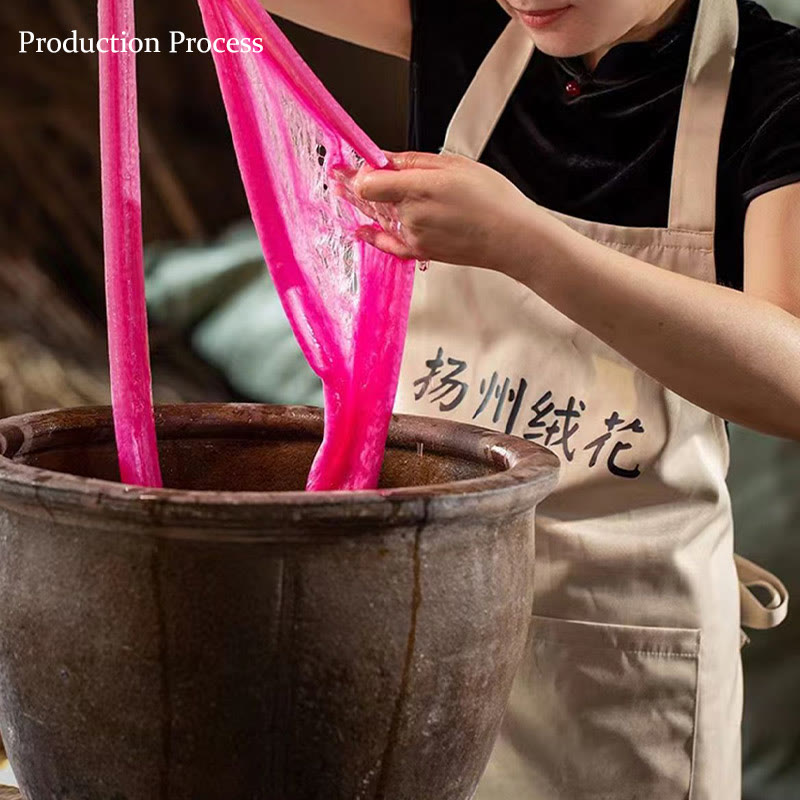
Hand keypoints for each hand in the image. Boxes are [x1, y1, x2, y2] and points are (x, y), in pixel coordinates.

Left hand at [338, 152, 538, 272]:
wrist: (512, 238)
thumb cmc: (493, 199)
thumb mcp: (454, 164)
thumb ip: (412, 161)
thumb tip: (384, 157)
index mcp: (420, 186)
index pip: (368, 182)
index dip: (357, 171)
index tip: (349, 164)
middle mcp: (411, 214)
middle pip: (370, 198)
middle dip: (354, 185)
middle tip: (337, 176)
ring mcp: (413, 236)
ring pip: (379, 217)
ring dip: (364, 204)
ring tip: (345, 192)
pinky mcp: (419, 252)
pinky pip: (387, 244)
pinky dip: (372, 235)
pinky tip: (360, 229)